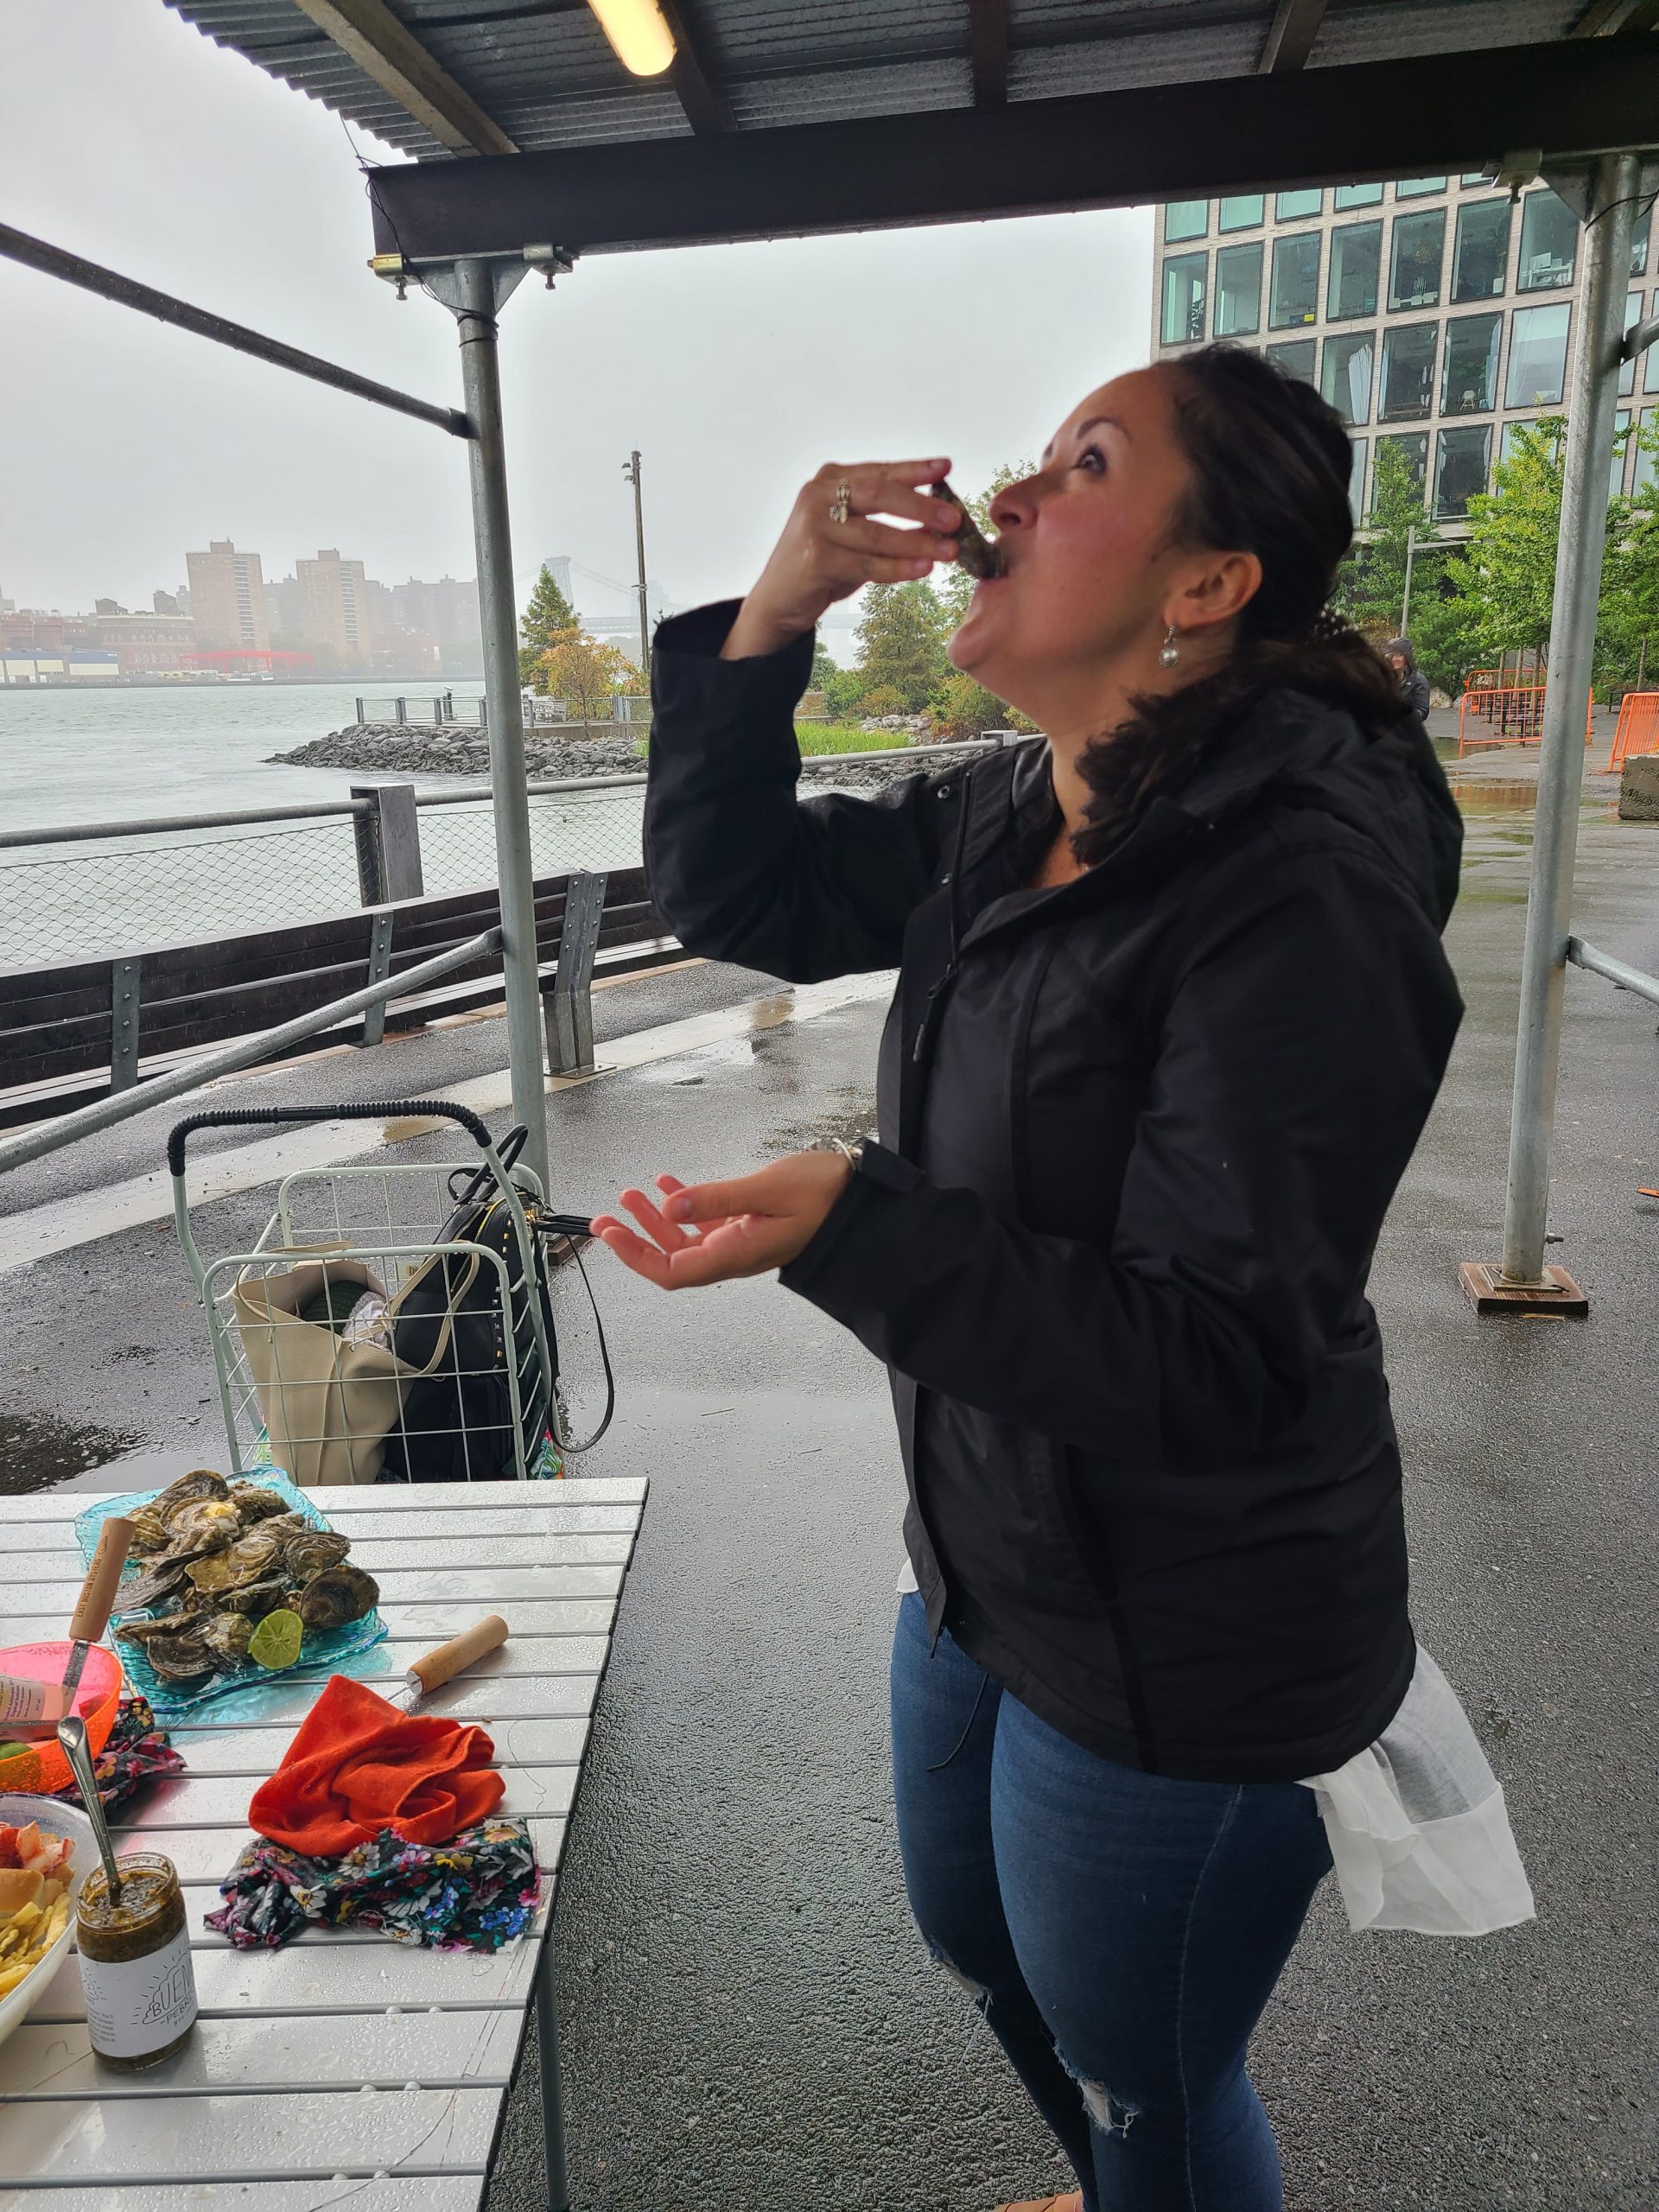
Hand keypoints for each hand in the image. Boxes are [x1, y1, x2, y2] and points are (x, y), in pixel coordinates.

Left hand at [590, 1152, 853, 1288]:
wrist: (863, 1198)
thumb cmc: (825, 1194)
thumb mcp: (767, 1189)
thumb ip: (717, 1198)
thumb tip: (670, 1207)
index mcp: (737, 1254)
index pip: (673, 1272)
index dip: (636, 1256)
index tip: (611, 1233)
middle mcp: (734, 1254)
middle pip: (672, 1259)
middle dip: (637, 1239)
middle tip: (606, 1216)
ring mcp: (741, 1242)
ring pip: (686, 1240)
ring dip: (657, 1219)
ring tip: (632, 1194)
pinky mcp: (748, 1227)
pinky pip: (706, 1224)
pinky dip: (684, 1206)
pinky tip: (668, 1185)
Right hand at [722, 461, 962, 660]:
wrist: (780, 599)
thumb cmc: (824, 562)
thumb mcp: (854, 533)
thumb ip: (887, 521)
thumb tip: (939, 520)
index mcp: (829, 480)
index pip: (879, 472)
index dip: (914, 469)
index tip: (946, 467)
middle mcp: (817, 495)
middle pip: (879, 495)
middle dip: (922, 506)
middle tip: (954, 518)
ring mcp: (813, 525)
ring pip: (876, 533)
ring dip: (917, 542)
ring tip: (948, 551)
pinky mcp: (815, 558)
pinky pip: (867, 564)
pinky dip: (898, 568)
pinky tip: (922, 569)